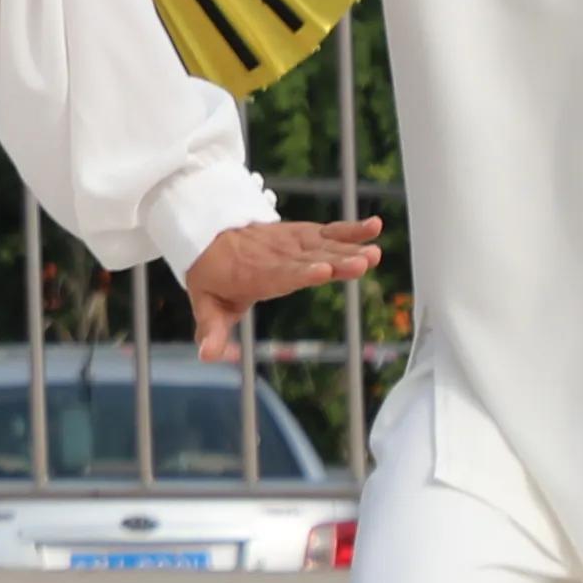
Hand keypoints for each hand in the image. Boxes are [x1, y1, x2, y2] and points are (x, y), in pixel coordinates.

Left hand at [181, 212, 383, 356]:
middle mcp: (278, 257)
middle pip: (311, 260)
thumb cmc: (213, 278)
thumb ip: (211, 329)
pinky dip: (351, 229)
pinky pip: (329, 232)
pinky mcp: (305, 236)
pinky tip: (375, 227)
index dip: (301, 272)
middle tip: (361, 264)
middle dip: (336, 262)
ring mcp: (292, 244)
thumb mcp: (206, 305)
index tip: (322, 271)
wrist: (210, 237)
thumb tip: (207, 356)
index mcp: (254, 275)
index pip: (280, 274)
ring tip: (374, 254)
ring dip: (350, 249)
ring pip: (324, 246)